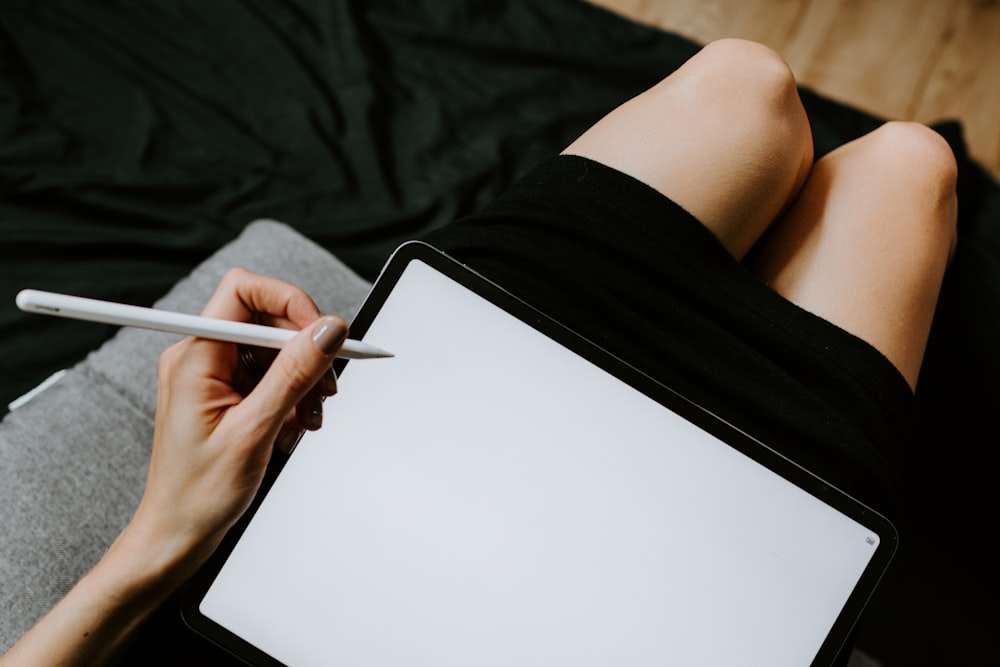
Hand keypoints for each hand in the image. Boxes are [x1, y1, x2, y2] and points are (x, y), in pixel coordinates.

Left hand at [126, 268, 348, 578]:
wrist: (179, 534)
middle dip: (304, 351)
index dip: (290, 302)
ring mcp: (215, 375)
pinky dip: (294, 397)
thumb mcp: (254, 431)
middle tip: (324, 387)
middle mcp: (202, 357)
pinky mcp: (229, 393)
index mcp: (195, 356)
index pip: (244, 290)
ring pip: (277, 350)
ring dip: (303, 381)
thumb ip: (293, 374)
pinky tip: (295, 426)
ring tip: (308, 418)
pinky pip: (273, 376)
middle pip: (268, 320)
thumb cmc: (198, 493)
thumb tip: (328, 330)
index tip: (322, 333)